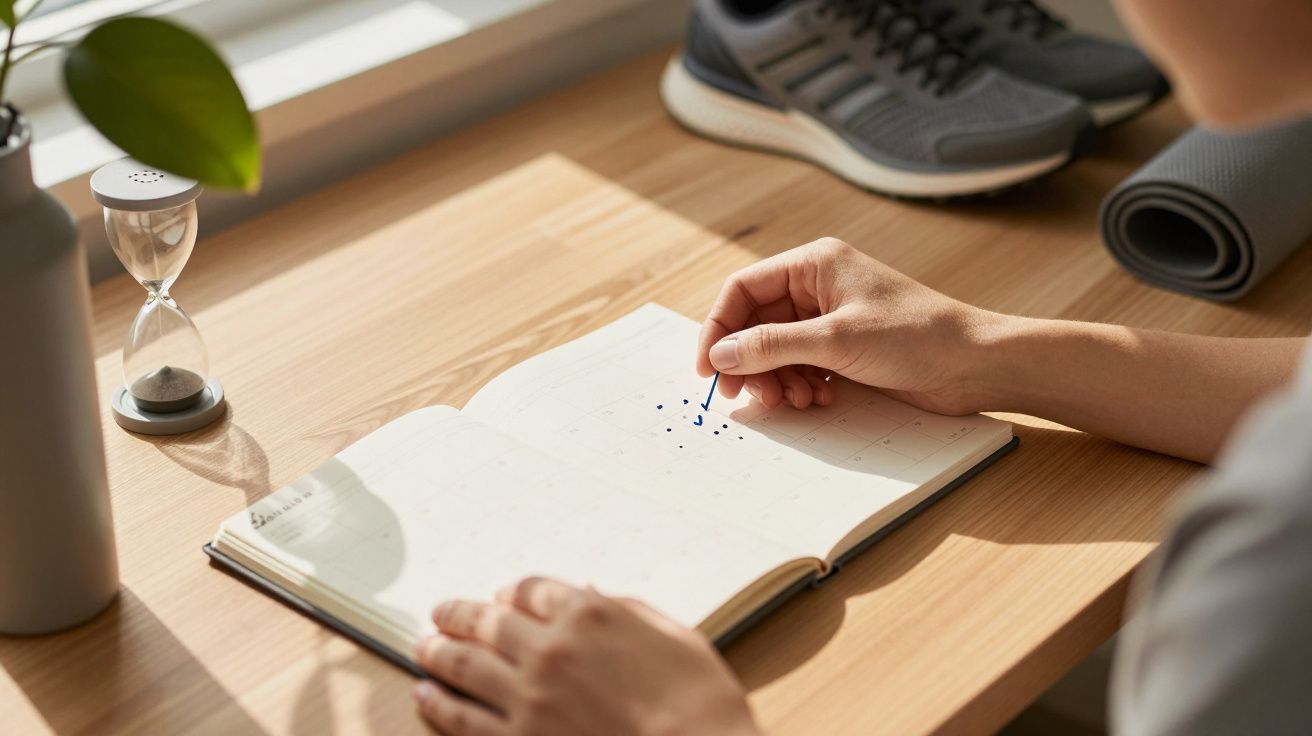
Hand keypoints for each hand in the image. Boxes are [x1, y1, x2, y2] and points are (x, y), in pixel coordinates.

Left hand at [413, 578, 760, 735]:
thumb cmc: (700, 703)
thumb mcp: (675, 637)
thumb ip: (627, 612)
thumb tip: (593, 595)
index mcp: (590, 614)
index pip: (530, 590)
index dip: (510, 593)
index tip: (500, 598)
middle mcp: (550, 649)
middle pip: (488, 622)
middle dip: (460, 614)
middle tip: (442, 613)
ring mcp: (529, 698)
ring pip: (465, 666)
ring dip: (439, 652)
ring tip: (423, 647)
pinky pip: (463, 719)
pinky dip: (439, 704)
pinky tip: (425, 695)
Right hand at [697, 238, 1001, 414]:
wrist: (975, 364)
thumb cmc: (916, 336)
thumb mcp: (835, 340)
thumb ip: (771, 346)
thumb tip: (721, 356)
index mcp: (813, 264)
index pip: (743, 290)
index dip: (719, 328)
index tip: (709, 370)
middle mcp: (818, 286)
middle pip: (756, 324)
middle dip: (751, 363)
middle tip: (751, 399)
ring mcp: (832, 318)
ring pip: (777, 350)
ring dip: (778, 379)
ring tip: (797, 401)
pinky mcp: (846, 348)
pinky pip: (802, 365)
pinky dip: (801, 385)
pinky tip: (819, 399)